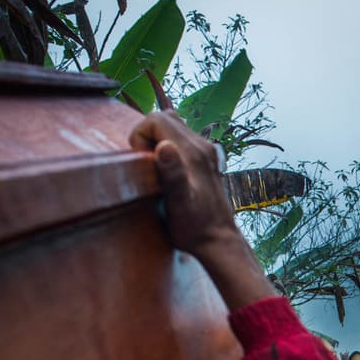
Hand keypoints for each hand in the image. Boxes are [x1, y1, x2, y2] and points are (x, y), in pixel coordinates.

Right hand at [128, 111, 274, 309]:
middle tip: (147, 165)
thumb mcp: (178, 204)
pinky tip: (168, 173)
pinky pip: (182, 140)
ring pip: (174, 127)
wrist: (219, 242)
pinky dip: (169, 148)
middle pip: (165, 118)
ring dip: (157, 141)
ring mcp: (207, 152)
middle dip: (146, 135)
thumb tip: (163, 146)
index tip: (142, 161)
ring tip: (156, 169)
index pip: (156, 118)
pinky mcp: (207, 161)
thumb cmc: (194, 227)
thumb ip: (172, 174)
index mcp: (193, 152)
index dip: (140, 134)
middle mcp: (202, 146)